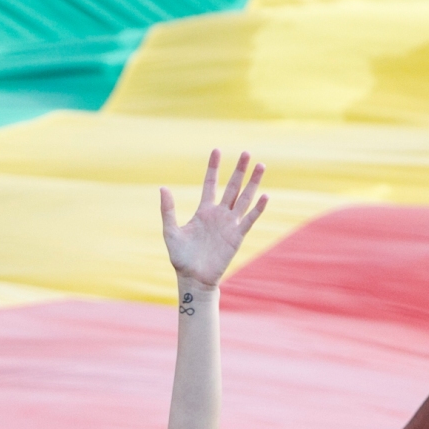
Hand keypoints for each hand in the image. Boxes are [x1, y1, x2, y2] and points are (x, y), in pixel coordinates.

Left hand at [161, 150, 267, 287]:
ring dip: (252, 183)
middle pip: (232, 187)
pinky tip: (264, 195)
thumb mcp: (171, 231)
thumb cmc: (181, 257)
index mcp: (203, 211)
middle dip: (239, 170)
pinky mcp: (236, 236)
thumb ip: (168, 210)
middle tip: (246, 152)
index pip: (210, 184)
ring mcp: (229, 224)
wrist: (193, 278)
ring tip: (260, 165)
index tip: (216, 151)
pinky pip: (249, 220)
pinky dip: (257, 208)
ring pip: (244, 199)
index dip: (213, 168)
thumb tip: (163, 188)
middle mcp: (219, 214)